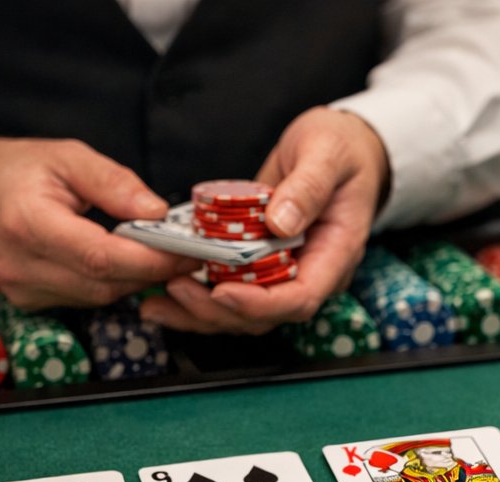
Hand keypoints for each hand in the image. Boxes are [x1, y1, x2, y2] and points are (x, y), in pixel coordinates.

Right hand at [0, 138, 197, 308]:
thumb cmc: (12, 170)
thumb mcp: (65, 157)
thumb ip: (114, 183)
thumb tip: (157, 214)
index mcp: (27, 224)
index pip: (102, 258)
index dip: (152, 260)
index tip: (187, 252)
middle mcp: (21, 265)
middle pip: (106, 285)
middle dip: (151, 271)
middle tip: (183, 252)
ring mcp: (21, 289)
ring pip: (99, 297)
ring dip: (132, 279)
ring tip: (154, 252)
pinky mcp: (27, 301)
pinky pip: (83, 299)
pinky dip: (108, 283)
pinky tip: (118, 261)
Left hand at [141, 108, 388, 334]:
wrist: (342, 148)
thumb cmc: (343, 149)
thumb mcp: (328, 155)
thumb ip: (308, 187)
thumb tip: (280, 223)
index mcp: (335, 253)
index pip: (300, 297)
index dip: (260, 304)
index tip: (223, 292)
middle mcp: (310, 271)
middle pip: (266, 314)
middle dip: (218, 311)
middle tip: (174, 290)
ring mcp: (285, 269)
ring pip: (244, 309)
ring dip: (201, 311)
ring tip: (157, 303)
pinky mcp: (261, 261)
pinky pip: (232, 286)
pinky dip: (200, 292)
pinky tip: (165, 286)